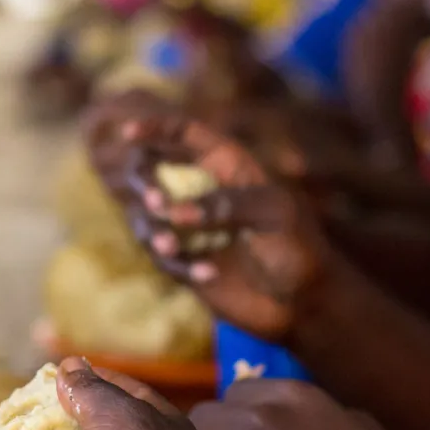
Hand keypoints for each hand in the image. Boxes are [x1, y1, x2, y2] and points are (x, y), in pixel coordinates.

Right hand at [118, 116, 331, 340]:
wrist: (302, 303)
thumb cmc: (298, 247)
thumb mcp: (273, 215)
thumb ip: (226, 205)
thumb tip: (175, 213)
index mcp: (227, 164)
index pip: (185, 133)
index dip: (155, 126)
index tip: (127, 131)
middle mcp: (201, 191)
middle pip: (152, 172)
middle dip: (145, 185)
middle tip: (156, 202)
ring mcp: (190, 227)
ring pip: (148, 217)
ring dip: (153, 229)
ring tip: (170, 246)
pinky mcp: (184, 261)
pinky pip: (163, 257)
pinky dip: (179, 264)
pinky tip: (209, 274)